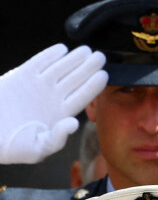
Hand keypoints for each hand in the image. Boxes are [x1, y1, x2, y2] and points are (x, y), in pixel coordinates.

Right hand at [0, 44, 107, 163]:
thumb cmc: (11, 147)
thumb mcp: (37, 150)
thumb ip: (57, 139)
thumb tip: (74, 123)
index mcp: (61, 114)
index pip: (82, 97)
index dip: (93, 86)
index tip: (104, 75)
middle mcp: (53, 98)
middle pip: (76, 80)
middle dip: (89, 68)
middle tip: (100, 57)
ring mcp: (38, 86)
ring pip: (61, 68)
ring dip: (74, 59)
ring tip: (87, 50)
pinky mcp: (21, 76)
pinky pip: (39, 62)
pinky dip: (49, 55)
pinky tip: (62, 49)